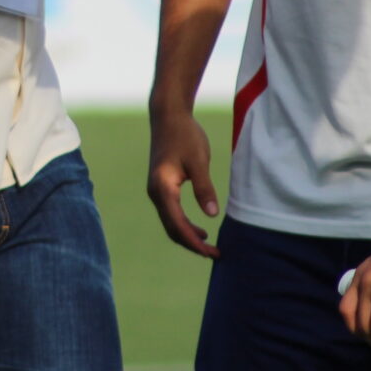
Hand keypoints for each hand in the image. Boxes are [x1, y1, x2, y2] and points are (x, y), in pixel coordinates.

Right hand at [146, 110, 220, 257]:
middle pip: (172, 229)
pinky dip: (184, 224)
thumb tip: (212, 215)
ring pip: (171, 223)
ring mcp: (156, 191)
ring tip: (209, 246)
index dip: (195, 242)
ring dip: (188, 236)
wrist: (168, 116)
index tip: (212, 253)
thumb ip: (204, 188)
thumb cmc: (184, 135)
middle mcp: (155, 193)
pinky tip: (200, 228)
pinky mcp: (161, 187)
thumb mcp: (198, 161)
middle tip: (215, 254)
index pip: (178, 225)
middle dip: (192, 244)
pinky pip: (171, 213)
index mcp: (163, 189)